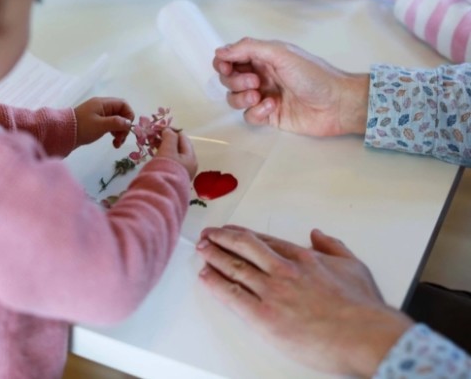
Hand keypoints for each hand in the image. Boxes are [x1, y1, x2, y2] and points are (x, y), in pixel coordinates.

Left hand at [74, 97, 134, 146]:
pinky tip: (113, 143)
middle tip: (120, 140)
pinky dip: (113, 134)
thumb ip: (116, 123)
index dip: (129, 116)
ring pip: (116, 121)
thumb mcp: (101, 125)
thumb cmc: (82, 127)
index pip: (124, 105)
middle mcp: (102, 107)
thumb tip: (128, 123)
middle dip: (124, 127)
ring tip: (116, 144)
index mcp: (103, 103)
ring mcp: (99, 115)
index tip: (127, 128)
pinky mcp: (96, 123)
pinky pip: (110, 126)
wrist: (63, 133)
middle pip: (121, 114)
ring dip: (119, 132)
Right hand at [155, 129, 197, 178]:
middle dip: (168, 140)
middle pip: (180, 147)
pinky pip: (171, 162)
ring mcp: (182, 172)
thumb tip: (169, 130)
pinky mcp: (174, 177)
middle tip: (155, 136)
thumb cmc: (166, 169)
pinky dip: (164, 156)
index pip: (183, 138)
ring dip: (165, 148)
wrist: (161, 193)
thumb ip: (169, 138)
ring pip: (175, 155)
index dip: (172, 131)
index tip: (159, 129)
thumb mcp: (168, 150)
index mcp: (191, 157)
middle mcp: (189, 165)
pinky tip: (156, 155)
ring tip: (153, 144)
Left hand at [196, 226, 412, 376]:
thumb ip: (333, 246)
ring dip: (214, 256)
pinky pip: (232, 295)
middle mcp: (283, 270)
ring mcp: (272, 292)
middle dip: (222, 238)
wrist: (367, 336)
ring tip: (202, 249)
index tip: (230, 231)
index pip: (264, 241)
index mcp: (302, 257)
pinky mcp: (265, 316)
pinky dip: (215, 283)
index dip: (243, 235)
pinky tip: (204, 275)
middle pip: (244, 247)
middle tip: (208, 235)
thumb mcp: (353, 266)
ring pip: (234, 267)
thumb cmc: (363, 308)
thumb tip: (319, 234)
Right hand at [213, 38, 368, 135]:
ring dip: (242, 98)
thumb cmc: (314, 75)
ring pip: (235, 99)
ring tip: (259, 96)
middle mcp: (261, 76)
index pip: (231, 58)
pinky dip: (256, 112)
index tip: (226, 67)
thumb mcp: (281, 54)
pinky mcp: (268, 116)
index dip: (223, 62)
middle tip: (254, 82)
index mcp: (264, 57)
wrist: (336, 104)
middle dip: (235, 81)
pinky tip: (272, 107)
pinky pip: (248, 116)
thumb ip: (249, 49)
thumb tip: (220, 51)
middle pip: (229, 79)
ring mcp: (263, 97)